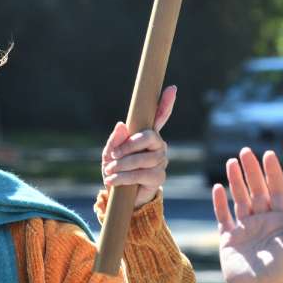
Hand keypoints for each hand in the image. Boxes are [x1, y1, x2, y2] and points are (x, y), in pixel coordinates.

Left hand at [101, 85, 175, 206]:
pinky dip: (124, 177)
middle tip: (113, 155)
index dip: (165, 103)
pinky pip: (142, 174)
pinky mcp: (159, 177)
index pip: (159, 116)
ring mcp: (160, 160)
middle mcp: (157, 145)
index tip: (172, 88)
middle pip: (149, 136)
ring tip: (110, 169)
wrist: (118, 194)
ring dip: (123, 164)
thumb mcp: (110, 153)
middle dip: (129, 145)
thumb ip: (115, 140)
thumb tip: (121, 125)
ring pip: (144, 158)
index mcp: (146, 134)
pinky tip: (113, 180)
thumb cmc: (116, 168)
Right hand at [212, 148, 282, 282]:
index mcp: (280, 221)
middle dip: (252, 171)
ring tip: (231, 162)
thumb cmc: (280, 272)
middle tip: (246, 151)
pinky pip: (222, 216)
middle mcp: (262, 221)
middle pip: (257, 190)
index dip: (273, 173)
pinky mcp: (229, 238)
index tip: (268, 154)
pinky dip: (219, 202)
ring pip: (240, 198)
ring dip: (236, 180)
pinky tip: (217, 188)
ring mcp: (245, 228)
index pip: (277, 191)